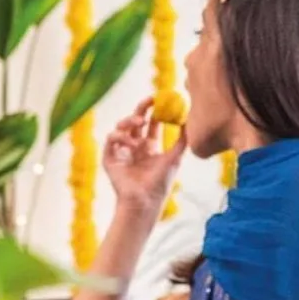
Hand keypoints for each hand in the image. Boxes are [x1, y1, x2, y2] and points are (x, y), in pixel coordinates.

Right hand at [103, 97, 186, 213]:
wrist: (144, 201)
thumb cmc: (160, 183)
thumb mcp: (174, 158)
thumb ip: (181, 140)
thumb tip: (189, 120)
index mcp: (150, 147)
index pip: (151, 123)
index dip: (154, 110)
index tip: (159, 98)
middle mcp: (135, 147)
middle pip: (136, 121)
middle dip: (141, 108)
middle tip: (148, 100)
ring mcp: (122, 152)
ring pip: (121, 127)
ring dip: (130, 120)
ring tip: (139, 122)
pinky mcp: (110, 158)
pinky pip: (111, 139)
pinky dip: (119, 136)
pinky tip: (129, 142)